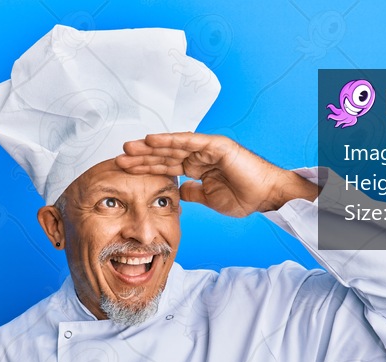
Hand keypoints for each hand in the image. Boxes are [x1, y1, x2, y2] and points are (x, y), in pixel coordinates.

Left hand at [114, 132, 317, 217]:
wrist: (266, 195)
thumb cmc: (244, 197)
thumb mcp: (208, 198)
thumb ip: (192, 192)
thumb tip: (179, 191)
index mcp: (197, 168)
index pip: (166, 166)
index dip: (146, 168)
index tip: (126, 171)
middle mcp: (199, 156)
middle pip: (164, 154)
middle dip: (141, 156)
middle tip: (119, 157)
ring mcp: (206, 149)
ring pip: (172, 146)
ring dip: (149, 147)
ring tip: (129, 147)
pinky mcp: (216, 145)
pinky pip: (189, 141)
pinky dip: (170, 140)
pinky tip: (152, 140)